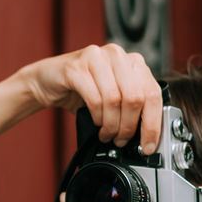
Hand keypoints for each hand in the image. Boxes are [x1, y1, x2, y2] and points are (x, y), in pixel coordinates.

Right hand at [14, 44, 163, 152]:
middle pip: (136, 97)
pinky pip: (95, 99)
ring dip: (111, 125)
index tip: (148, 146)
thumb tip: (147, 137)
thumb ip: (132, 108)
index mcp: (133, 62)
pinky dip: (97, 117)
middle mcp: (118, 55)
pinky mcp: (77, 67)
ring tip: (107, 134)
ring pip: (115, 100)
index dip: (153, 124)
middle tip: (121, 140)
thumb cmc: (82, 90)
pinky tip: (96, 123)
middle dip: (129, 127)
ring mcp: (97, 58)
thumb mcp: (114, 98)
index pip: (153, 93)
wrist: (48, 81)